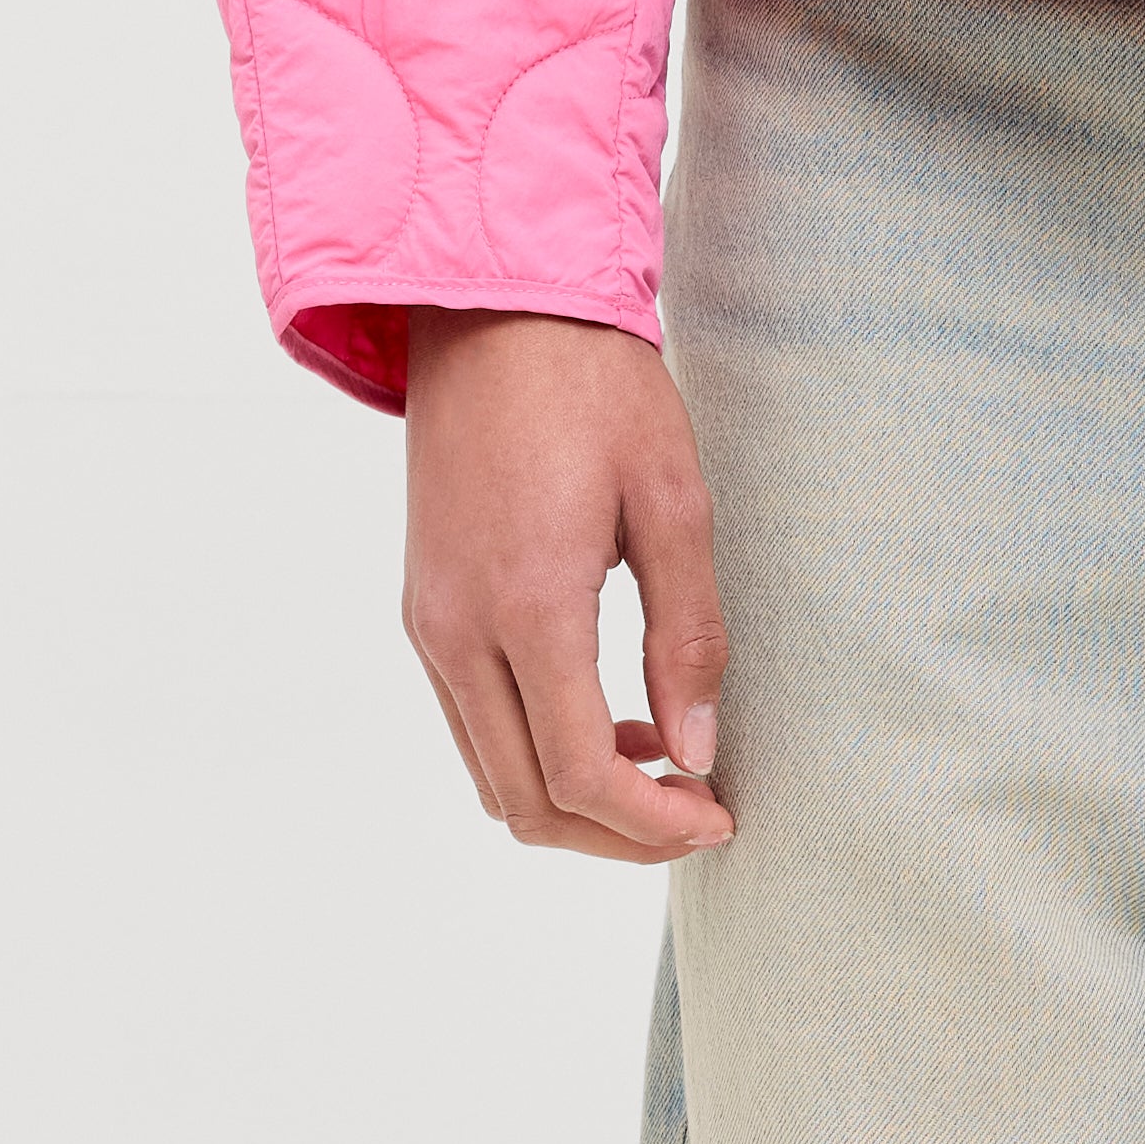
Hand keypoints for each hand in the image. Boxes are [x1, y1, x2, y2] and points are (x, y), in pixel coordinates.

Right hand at [400, 310, 735, 864]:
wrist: (494, 309)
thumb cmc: (594, 386)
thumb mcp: (672, 497)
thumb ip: (687, 632)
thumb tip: (700, 751)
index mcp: (527, 605)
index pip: (578, 774)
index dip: (653, 823)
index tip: (719, 818)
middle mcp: (458, 631)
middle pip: (524, 801)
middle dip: (614, 834)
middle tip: (696, 813)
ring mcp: (430, 622)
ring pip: (490, 771)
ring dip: (571, 796)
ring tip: (662, 764)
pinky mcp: (424, 605)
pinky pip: (471, 719)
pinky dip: (534, 748)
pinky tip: (604, 713)